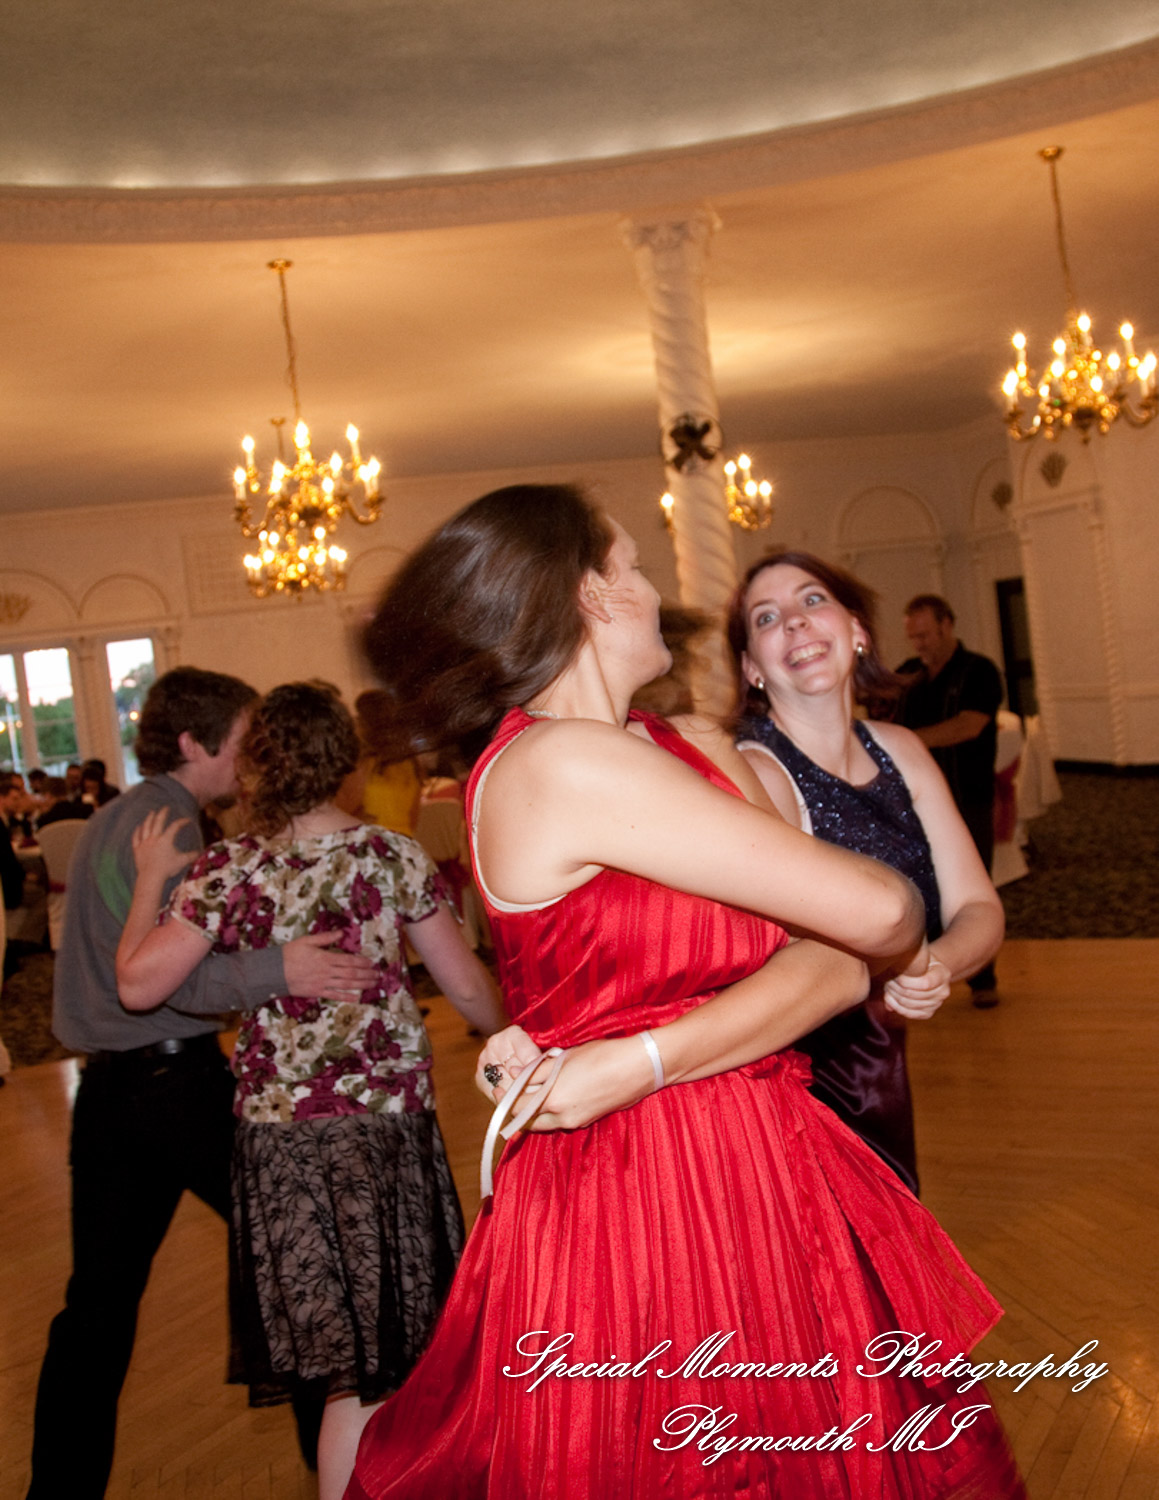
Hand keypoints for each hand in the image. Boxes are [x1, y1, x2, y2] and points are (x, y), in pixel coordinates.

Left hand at [131, 810, 195, 881]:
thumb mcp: (183, 861)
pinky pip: (136, 837)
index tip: (187, 820)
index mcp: (166, 839)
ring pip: (146, 827)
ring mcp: (144, 843)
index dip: (182, 822)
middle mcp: (154, 838)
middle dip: (162, 813)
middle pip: (158, 822)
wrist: (151, 877)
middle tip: (165, 808)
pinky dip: (137, 831)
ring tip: (151, 813)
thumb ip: (192, 855)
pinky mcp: (137, 849)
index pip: (175, 826)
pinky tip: (138, 827)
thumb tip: (201, 852)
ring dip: (149, 819)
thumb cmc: (167, 869)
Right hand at [283, 931, 378, 1000]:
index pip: (348, 960)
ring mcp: (322, 983)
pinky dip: (346, 997)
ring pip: (346, 985)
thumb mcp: (307, 941)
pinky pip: (334, 995)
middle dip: (366, 974)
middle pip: (351, 973)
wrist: (274, 971)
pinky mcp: (316, 992)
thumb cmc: (289, 953)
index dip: (362, 962)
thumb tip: (341, 933)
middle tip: (378, 974)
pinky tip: (356, 998)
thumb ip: (325, 937)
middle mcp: (326, 971)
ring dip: (361, 985)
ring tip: (373, 984)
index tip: (372, 963)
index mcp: (325, 957)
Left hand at [479, 1033, 655, 1131]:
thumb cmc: (602, 1056)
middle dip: (516, 1110)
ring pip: (544, 1122)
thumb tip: (513, 1071)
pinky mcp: (587, 1120)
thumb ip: (537, 1069)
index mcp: (553, 1098)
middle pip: (528, 1121)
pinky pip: (560, 1120)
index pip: (518, 1105)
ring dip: (533, 1112)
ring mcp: (575, 1121)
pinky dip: (550, 1112)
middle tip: (509, 1096)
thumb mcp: (565, 1058)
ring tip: (529, 1094)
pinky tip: (552, 1096)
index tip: (497, 1089)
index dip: (504, 1098)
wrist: (638, 1068)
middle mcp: (562, 1116)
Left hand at [883, 951, 950, 1019]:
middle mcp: (943, 991)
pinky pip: (910, 1014)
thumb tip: (890, 980)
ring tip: (887, 986)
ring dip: (894, 996)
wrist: (928, 970)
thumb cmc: (919, 960)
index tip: (896, 975)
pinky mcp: (928, 1013)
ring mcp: (937, 1004)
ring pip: (910, 1004)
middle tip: (887, 979)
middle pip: (915, 995)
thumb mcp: (916, 957)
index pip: (925, 983)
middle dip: (896, 987)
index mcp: (943, 974)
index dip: (907, 981)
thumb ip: (905, 965)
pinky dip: (896, 1007)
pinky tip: (889, 998)